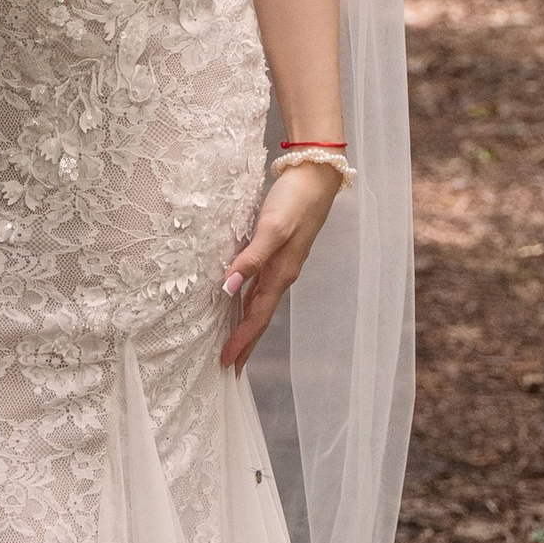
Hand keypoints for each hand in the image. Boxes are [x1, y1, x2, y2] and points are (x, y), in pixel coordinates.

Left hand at [218, 154, 343, 372]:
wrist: (316, 175)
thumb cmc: (295, 200)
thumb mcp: (272, 229)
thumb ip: (251, 259)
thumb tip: (227, 289)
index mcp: (281, 274)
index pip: (258, 318)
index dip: (242, 341)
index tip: (227, 364)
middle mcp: (282, 274)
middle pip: (260, 318)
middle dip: (246, 343)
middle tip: (229, 367)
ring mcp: (282, 263)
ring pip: (260, 304)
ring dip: (247, 325)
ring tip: (233, 343)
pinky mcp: (279, 250)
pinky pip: (260, 286)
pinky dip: (249, 301)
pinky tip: (239, 300)